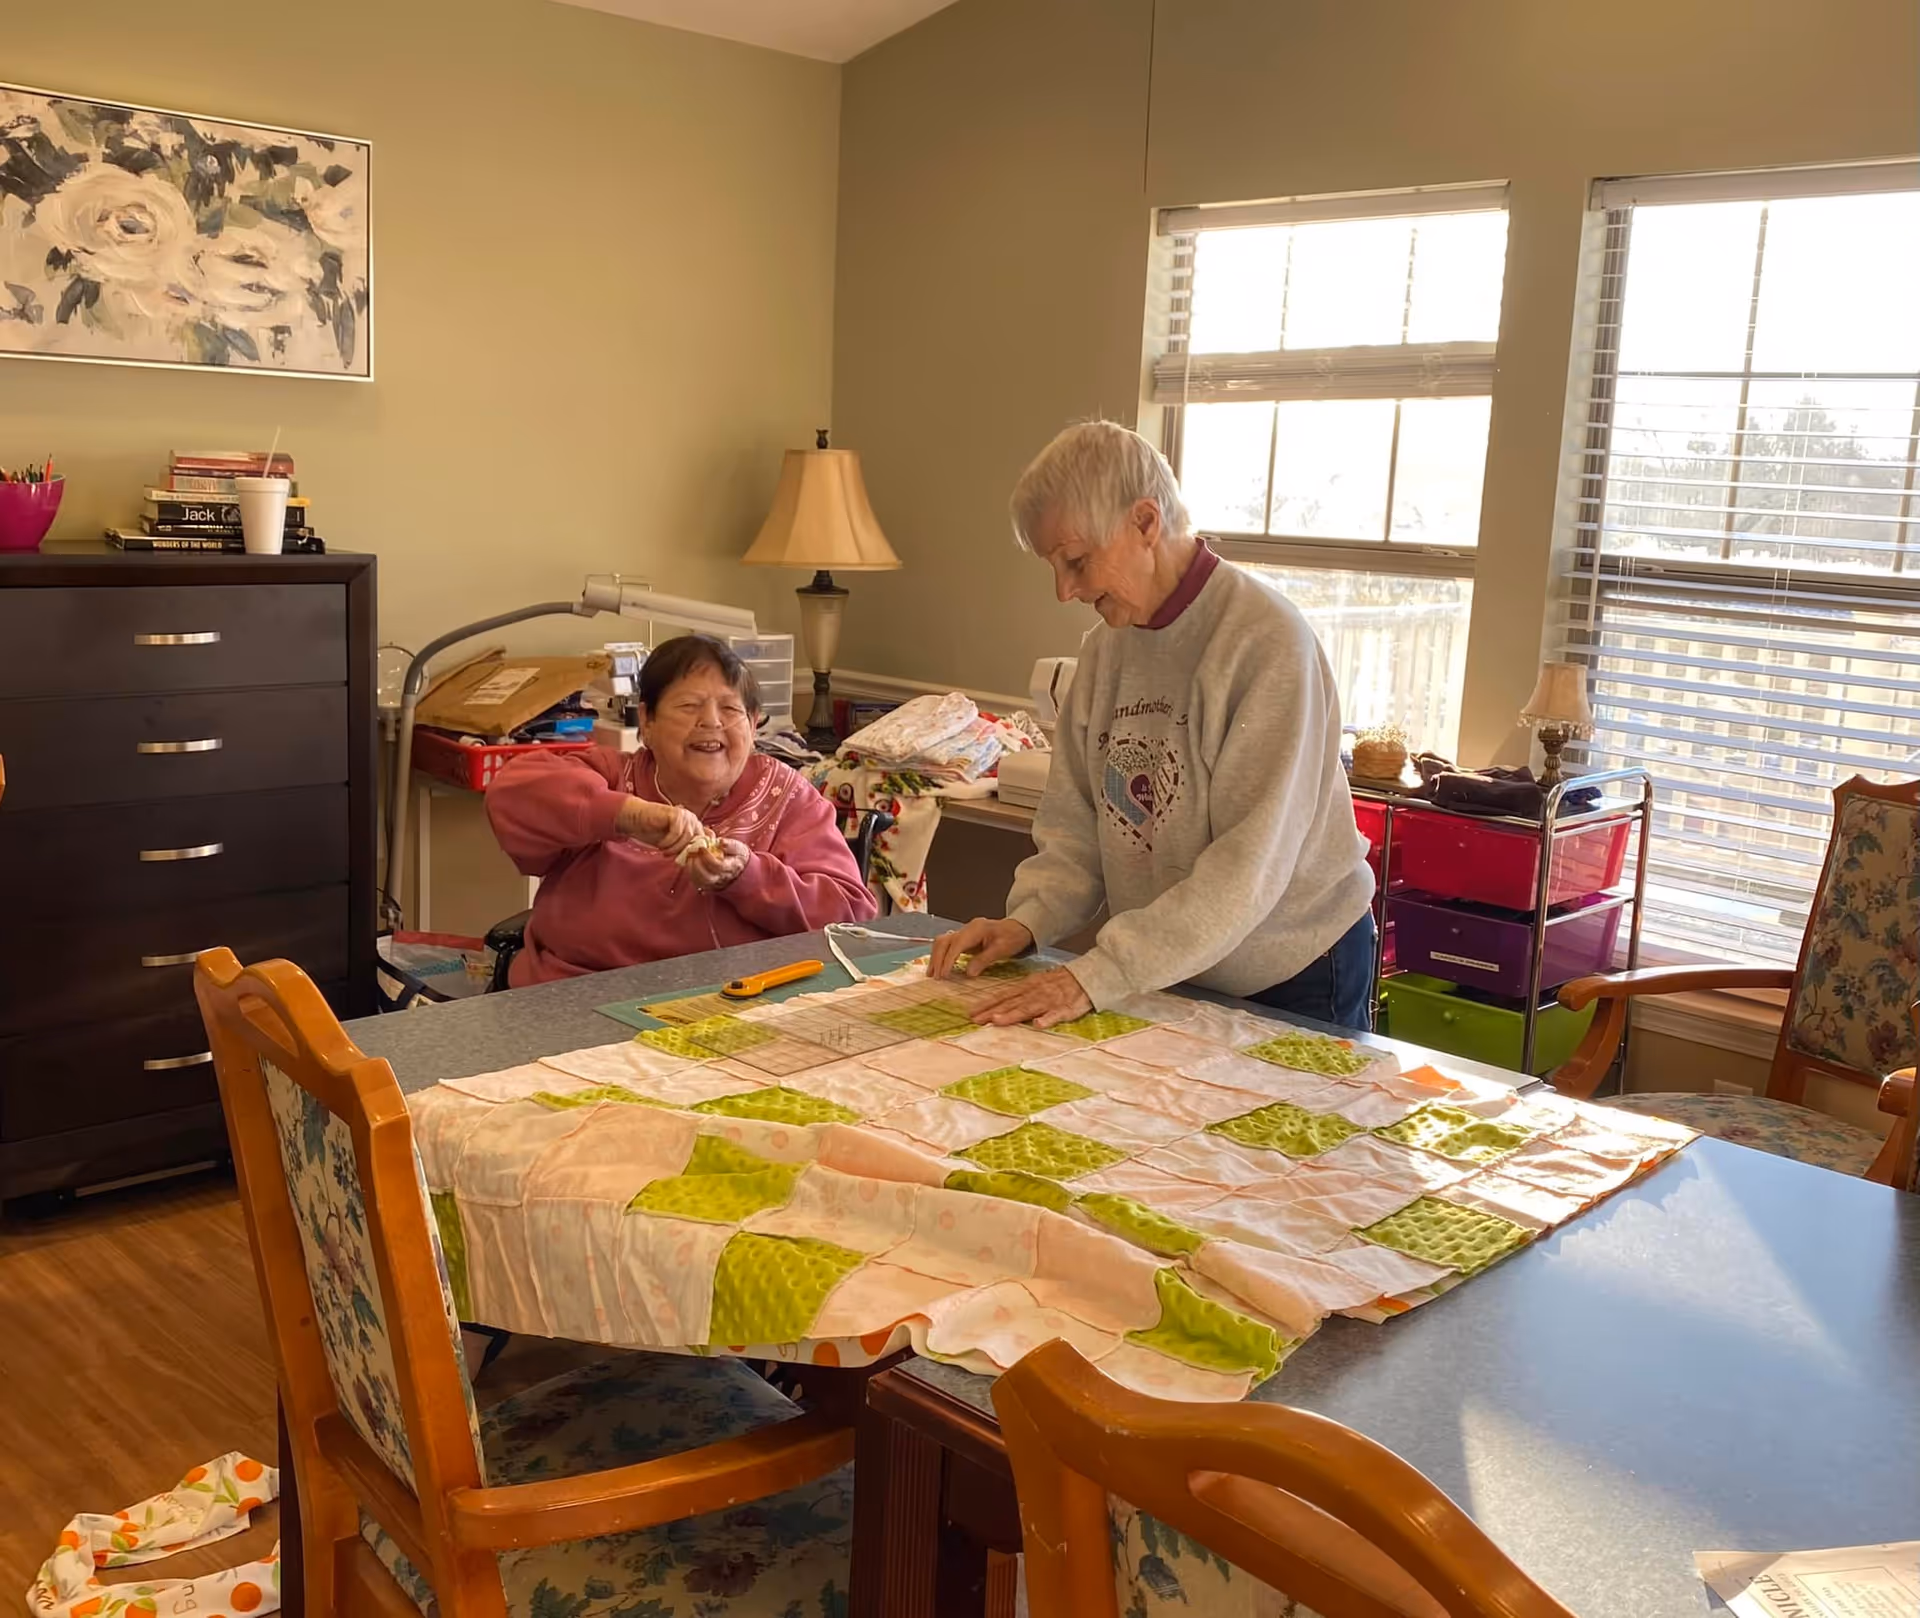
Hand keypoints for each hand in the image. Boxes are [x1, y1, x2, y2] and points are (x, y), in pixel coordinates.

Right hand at [618, 796, 705, 857]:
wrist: (638, 820)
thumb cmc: (654, 832)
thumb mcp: (673, 844)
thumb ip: (685, 848)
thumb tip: (696, 858)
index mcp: (695, 826)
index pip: (707, 840)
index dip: (698, 852)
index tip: (685, 860)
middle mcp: (693, 819)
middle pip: (697, 841)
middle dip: (684, 851)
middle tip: (671, 857)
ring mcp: (685, 815)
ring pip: (687, 837)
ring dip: (674, 848)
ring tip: (664, 852)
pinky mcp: (676, 814)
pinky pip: (677, 833)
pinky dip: (668, 841)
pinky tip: (661, 845)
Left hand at [686, 836, 749, 892]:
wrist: (738, 866)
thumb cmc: (736, 854)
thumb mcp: (737, 846)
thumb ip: (729, 844)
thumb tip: (721, 842)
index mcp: (731, 868)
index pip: (718, 866)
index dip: (708, 857)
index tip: (702, 848)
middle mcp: (723, 879)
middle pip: (707, 878)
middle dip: (697, 865)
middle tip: (693, 852)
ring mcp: (714, 884)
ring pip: (701, 882)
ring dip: (692, 869)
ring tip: (690, 856)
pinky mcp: (707, 885)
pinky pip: (696, 882)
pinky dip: (691, 873)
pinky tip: (690, 863)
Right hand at [929, 917, 1033, 980]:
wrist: (1018, 928)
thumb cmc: (1013, 937)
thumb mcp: (1002, 949)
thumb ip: (984, 960)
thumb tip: (968, 974)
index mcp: (976, 928)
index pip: (957, 944)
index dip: (948, 959)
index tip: (944, 975)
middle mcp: (967, 929)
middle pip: (944, 941)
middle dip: (937, 959)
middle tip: (935, 977)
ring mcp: (964, 933)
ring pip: (942, 942)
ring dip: (936, 958)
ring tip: (932, 975)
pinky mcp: (964, 939)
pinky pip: (948, 946)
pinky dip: (941, 956)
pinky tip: (938, 968)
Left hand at [972, 966, 1091, 1028]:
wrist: (1088, 976)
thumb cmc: (1060, 983)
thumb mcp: (1037, 983)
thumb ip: (1020, 994)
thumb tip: (998, 1006)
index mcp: (1028, 986)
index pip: (1004, 995)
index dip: (987, 1004)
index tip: (971, 1012)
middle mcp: (1036, 992)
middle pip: (1011, 1003)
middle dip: (993, 1011)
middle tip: (975, 1020)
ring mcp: (1050, 1000)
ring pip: (1029, 1007)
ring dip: (1013, 1014)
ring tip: (997, 1021)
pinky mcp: (1066, 1008)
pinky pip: (1056, 1014)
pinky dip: (1047, 1019)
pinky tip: (1038, 1024)